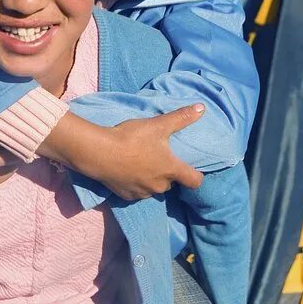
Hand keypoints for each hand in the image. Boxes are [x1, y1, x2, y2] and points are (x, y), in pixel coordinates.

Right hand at [82, 104, 205, 199]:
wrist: (100, 153)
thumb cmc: (132, 138)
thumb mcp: (159, 124)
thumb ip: (181, 117)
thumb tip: (202, 107)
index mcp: (170, 170)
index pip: (194, 181)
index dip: (197, 176)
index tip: (194, 170)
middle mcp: (159, 185)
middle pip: (171, 183)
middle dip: (168, 173)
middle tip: (160, 157)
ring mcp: (142, 193)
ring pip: (154, 188)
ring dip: (152, 179)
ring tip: (142, 163)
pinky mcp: (127, 196)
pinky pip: (137, 192)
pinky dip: (136, 184)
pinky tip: (128, 171)